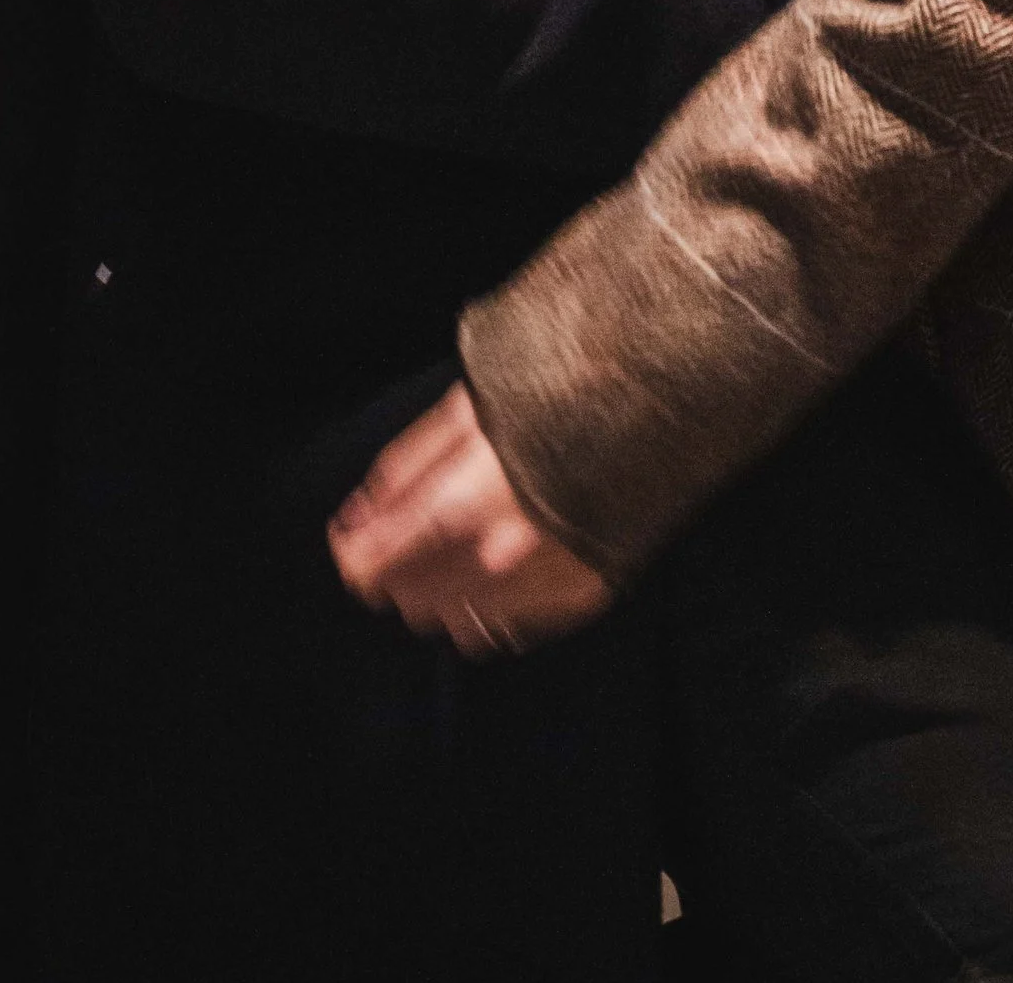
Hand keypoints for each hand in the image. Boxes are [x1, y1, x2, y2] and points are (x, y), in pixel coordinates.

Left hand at [329, 381, 614, 656]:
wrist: (662, 390)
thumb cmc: (559, 386)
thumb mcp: (469, 407)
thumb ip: (408, 469)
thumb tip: (359, 518)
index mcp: (465, 502)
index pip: (378, 564)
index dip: (353, 556)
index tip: (351, 541)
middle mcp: (501, 557)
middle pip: (413, 598)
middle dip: (397, 568)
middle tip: (406, 531)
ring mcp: (546, 582)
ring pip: (460, 621)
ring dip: (442, 590)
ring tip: (458, 543)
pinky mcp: (584, 593)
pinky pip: (512, 625)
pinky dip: (493, 603)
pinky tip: (501, 563)